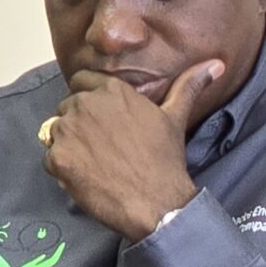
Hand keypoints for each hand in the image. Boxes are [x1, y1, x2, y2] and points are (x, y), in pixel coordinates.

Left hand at [43, 61, 220, 240]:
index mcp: (112, 90)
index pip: (82, 81)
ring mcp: (68, 131)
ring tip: (95, 161)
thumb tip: (216, 64)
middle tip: (103, 146)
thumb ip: (189, 85)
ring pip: (56, 130)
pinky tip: (87, 175)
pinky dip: (63, 167)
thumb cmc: (165, 160)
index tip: (102, 118)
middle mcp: (86, 104)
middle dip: (80, 123)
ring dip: (69, 143)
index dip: (91, 99)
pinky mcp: (56, 157)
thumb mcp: (176, 117)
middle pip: (68, 106)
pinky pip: (50, 156)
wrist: (154, 202)